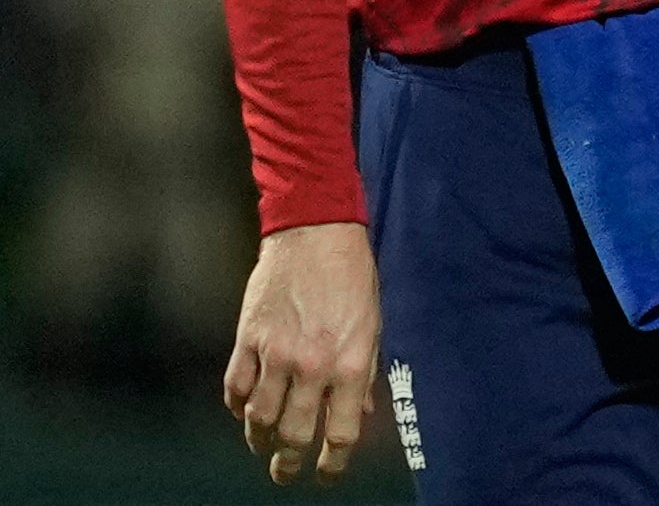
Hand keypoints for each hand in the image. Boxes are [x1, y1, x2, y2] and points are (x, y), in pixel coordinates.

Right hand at [222, 220, 381, 486]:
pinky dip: (237, 408)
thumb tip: (358, 417)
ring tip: (263, 446)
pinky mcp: (247, 339)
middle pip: (293, 435)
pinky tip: (244, 411)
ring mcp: (276, 354)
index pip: (340, 433)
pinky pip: (235, 389)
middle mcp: (313, 365)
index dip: (332, 464)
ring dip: (258, 441)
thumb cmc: (353, 278)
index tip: (326, 476)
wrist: (318, 233)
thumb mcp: (372, 326)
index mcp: (352, 364)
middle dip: (288, 463)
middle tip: (285, 472)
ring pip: (258, 419)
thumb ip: (364, 375)